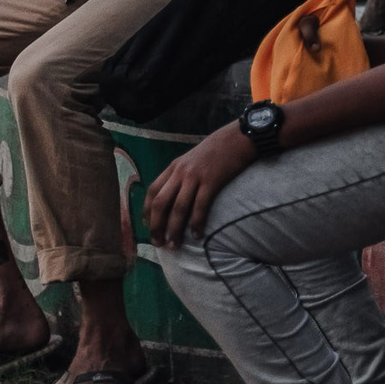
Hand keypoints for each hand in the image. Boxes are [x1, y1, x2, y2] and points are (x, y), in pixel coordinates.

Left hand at [144, 124, 255, 246]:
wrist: (237, 138)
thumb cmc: (216, 150)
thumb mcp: (191, 159)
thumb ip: (181, 175)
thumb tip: (175, 197)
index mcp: (173, 167)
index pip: (152, 192)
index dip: (147, 212)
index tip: (148, 227)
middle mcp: (180, 172)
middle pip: (161, 203)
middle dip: (156, 226)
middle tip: (158, 243)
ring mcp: (195, 176)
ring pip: (179, 208)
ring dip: (174, 230)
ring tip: (175, 245)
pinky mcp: (212, 181)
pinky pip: (200, 206)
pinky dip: (197, 223)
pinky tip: (197, 235)